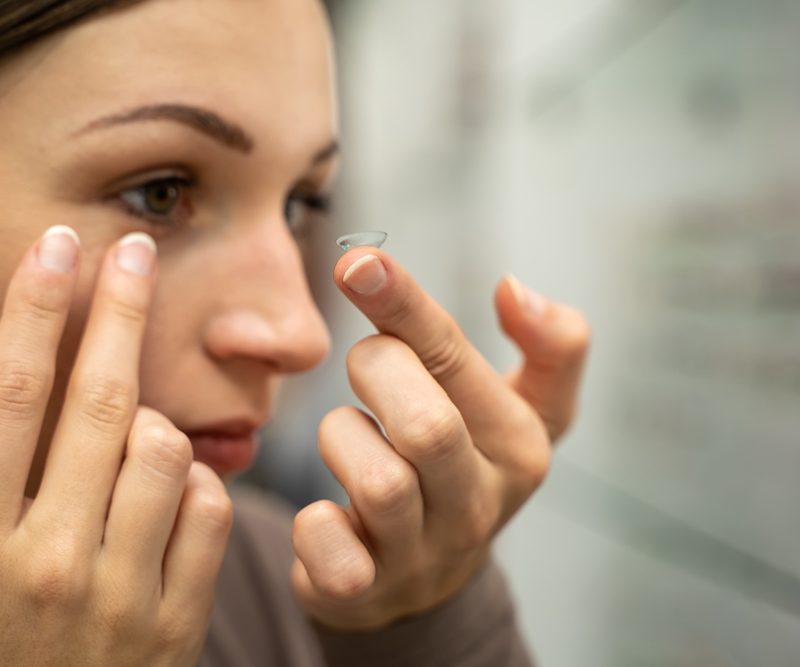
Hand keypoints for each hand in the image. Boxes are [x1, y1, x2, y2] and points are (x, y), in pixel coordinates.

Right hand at [0, 228, 231, 665]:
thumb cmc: (2, 628)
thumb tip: (17, 369)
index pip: (10, 396)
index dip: (32, 310)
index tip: (56, 246)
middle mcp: (46, 562)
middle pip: (99, 404)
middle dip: (119, 314)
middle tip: (134, 253)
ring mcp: (121, 594)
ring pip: (165, 448)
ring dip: (155, 426)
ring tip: (131, 445)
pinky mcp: (176, 619)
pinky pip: (210, 505)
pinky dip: (194, 485)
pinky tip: (167, 502)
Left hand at [291, 249, 590, 630]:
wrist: (428, 582)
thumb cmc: (464, 469)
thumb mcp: (524, 411)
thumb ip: (551, 347)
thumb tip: (514, 289)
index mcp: (520, 447)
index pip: (458, 362)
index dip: (403, 304)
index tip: (357, 262)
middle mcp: (480, 505)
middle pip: (427, 426)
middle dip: (376, 370)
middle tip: (366, 363)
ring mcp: (424, 556)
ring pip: (378, 484)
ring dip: (342, 437)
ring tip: (350, 437)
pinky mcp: (365, 594)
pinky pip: (332, 557)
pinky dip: (314, 526)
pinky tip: (326, 512)